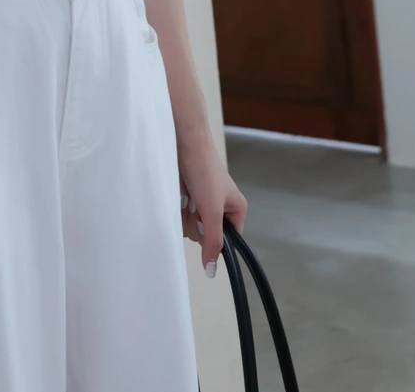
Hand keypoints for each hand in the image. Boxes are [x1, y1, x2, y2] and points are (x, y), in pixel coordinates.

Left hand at [179, 132, 247, 276]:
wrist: (185, 144)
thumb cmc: (205, 173)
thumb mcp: (212, 211)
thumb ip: (213, 241)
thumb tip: (211, 270)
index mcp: (236, 210)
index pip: (229, 241)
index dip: (215, 238)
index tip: (206, 226)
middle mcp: (221, 207)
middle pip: (207, 235)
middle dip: (197, 224)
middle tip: (196, 207)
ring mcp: (203, 202)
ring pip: (192, 226)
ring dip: (186, 216)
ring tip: (187, 197)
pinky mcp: (188, 197)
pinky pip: (182, 216)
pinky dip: (178, 208)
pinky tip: (178, 196)